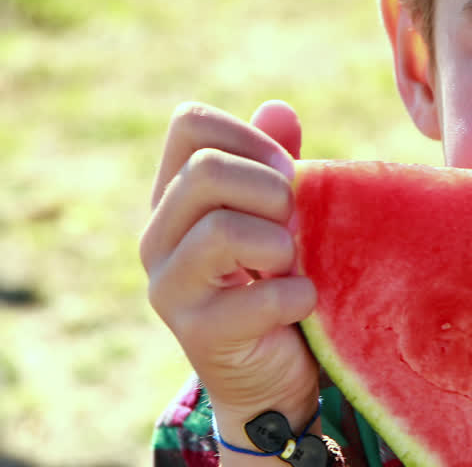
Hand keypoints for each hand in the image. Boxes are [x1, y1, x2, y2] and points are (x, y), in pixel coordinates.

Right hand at [140, 101, 319, 444]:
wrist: (274, 373)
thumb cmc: (278, 280)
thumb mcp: (279, 216)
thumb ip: (276, 162)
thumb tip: (278, 108)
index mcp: (176, 196)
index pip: (189, 124)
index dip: (248, 135)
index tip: (288, 170)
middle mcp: (159, 237)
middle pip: (205, 171)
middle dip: (271, 190)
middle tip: (296, 223)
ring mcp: (170, 287)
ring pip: (221, 231)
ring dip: (281, 244)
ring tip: (292, 264)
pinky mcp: (198, 334)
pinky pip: (259, 297)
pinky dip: (298, 295)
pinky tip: (303, 303)